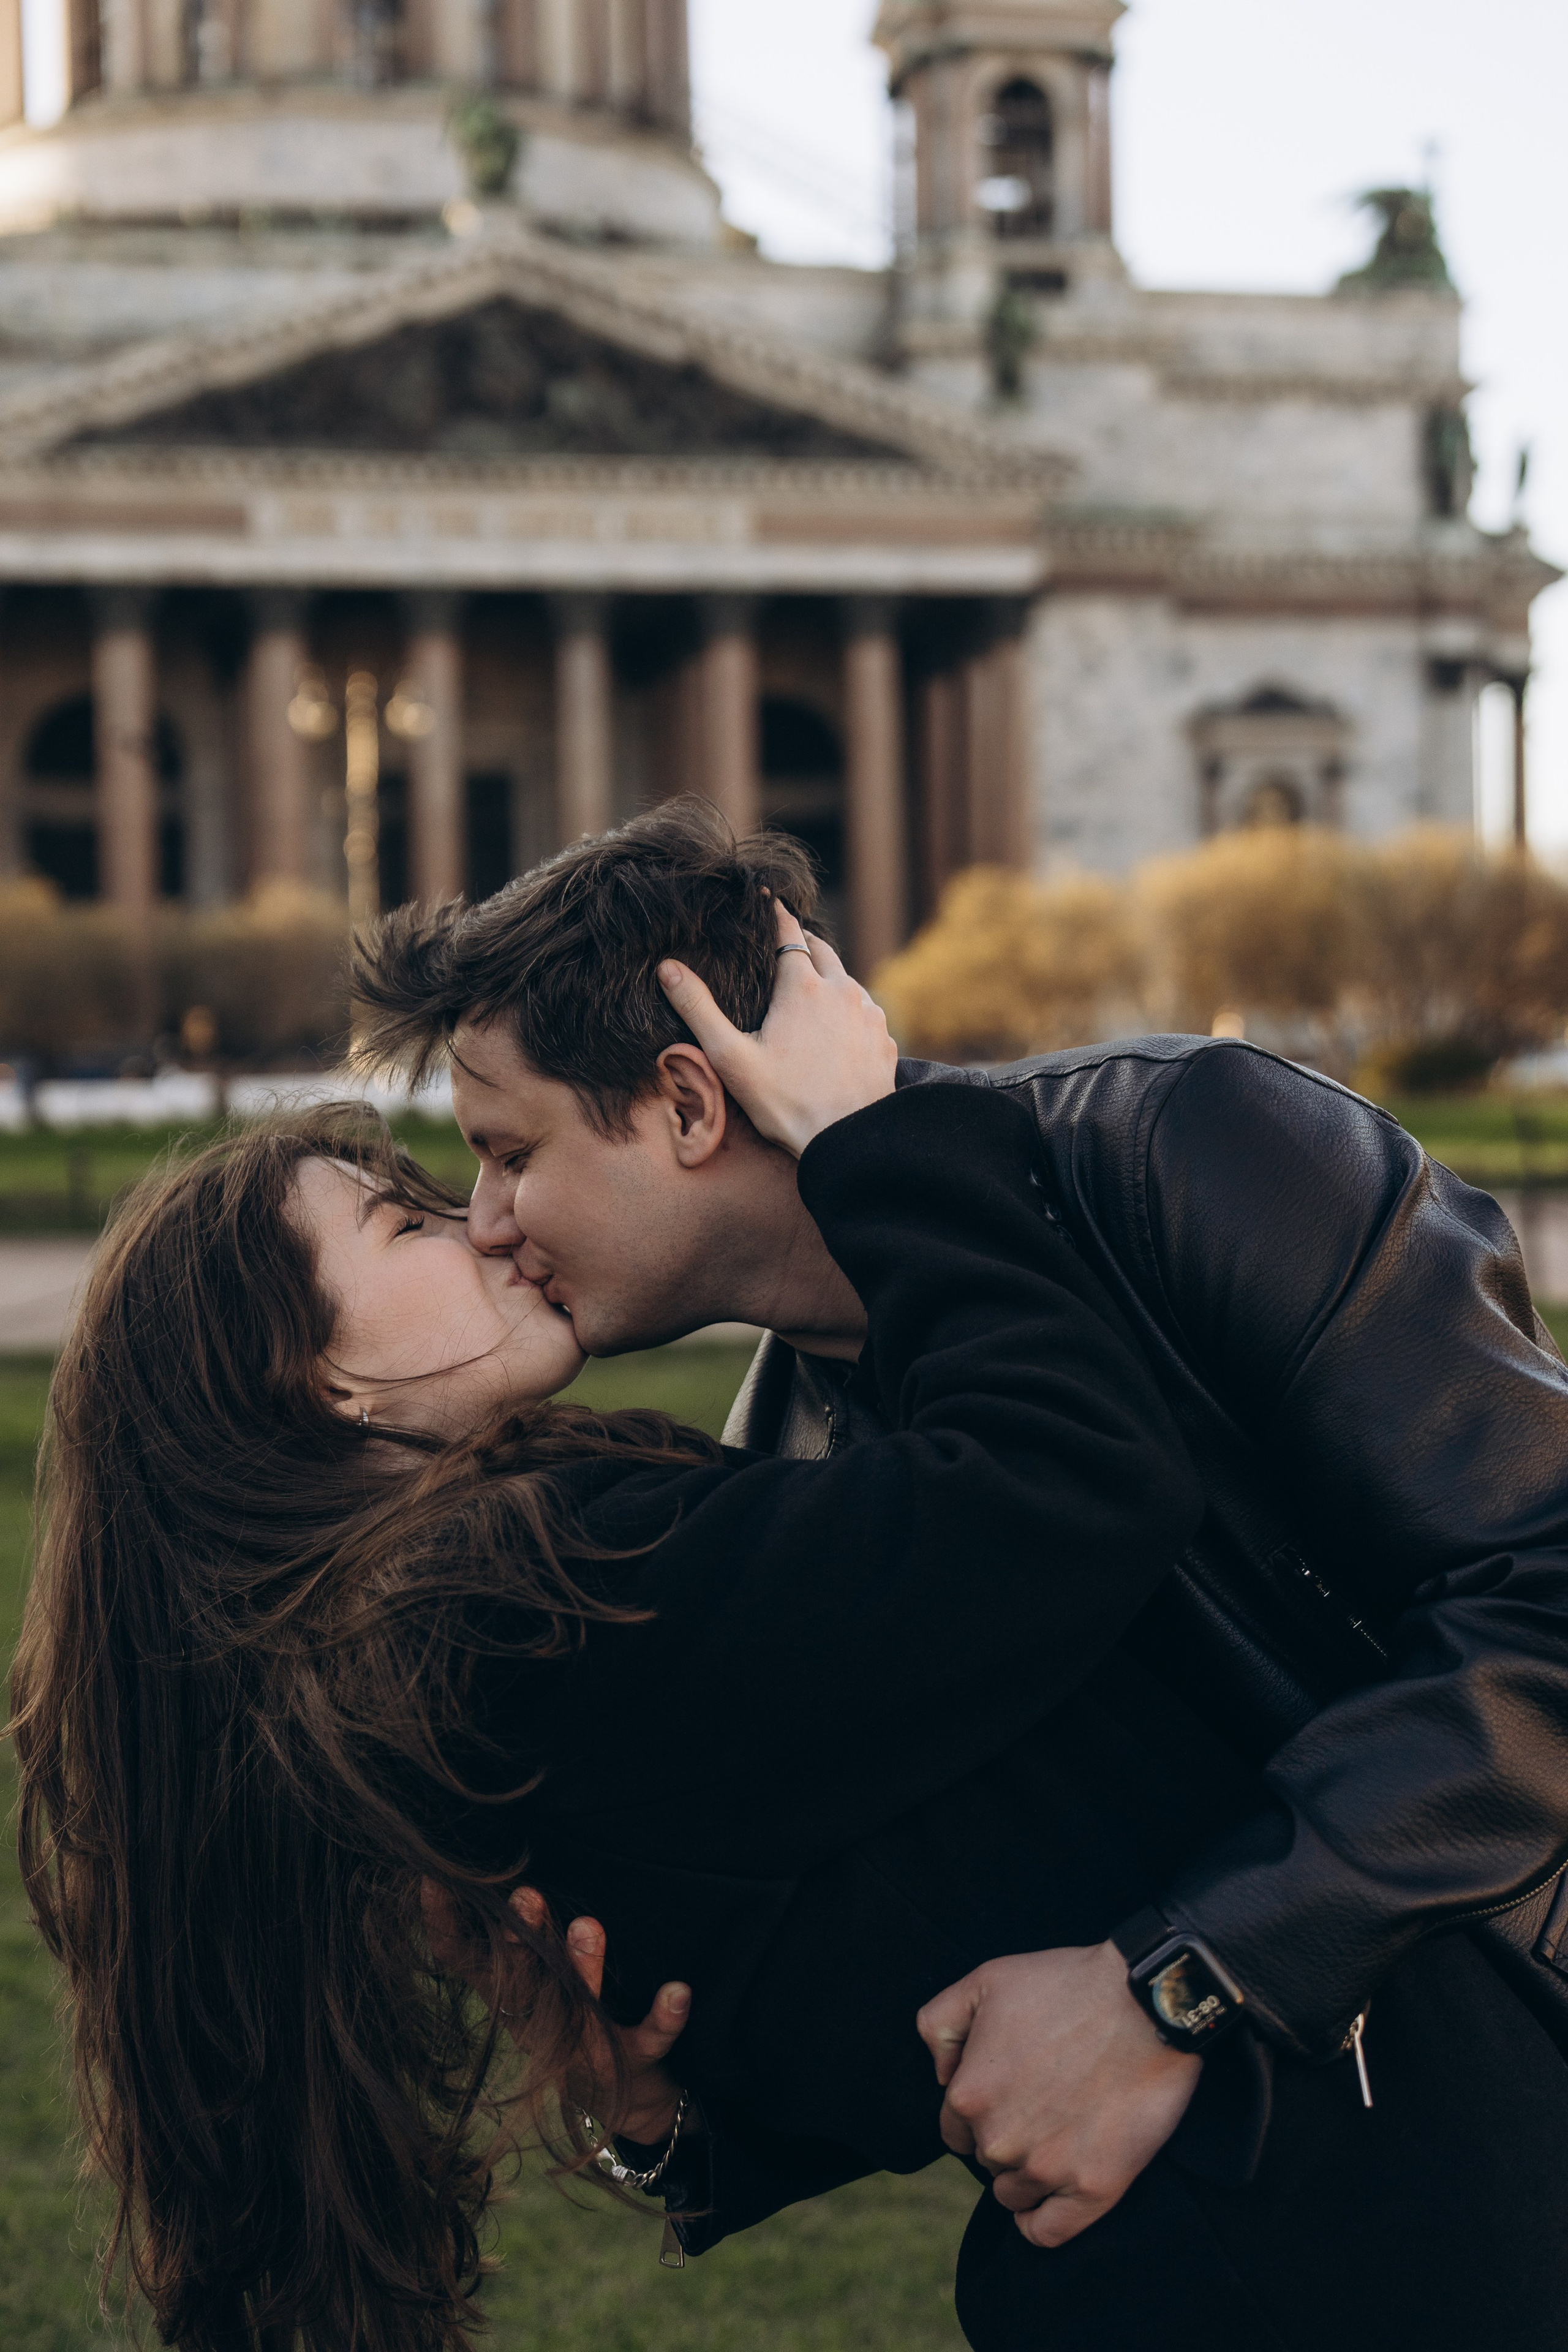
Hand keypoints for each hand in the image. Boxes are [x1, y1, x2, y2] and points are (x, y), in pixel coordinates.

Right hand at [421, 1881, 689, 2142]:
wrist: (624, 2101)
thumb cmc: (572, 2019)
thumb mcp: (533, 1980)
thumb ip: (516, 1936)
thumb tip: (497, 1866)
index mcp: (509, 1998)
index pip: (466, 1960)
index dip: (444, 1924)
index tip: (435, 1879)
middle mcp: (538, 2025)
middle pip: (521, 1981)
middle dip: (522, 1940)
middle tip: (527, 1896)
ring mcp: (584, 2049)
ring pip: (577, 2011)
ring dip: (583, 1970)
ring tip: (590, 1925)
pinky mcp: (631, 2065)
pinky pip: (649, 2042)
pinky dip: (664, 2019)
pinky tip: (679, 1992)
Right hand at [657, 900, 897, 1158]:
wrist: (847, 1141)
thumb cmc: (785, 1103)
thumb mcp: (731, 1057)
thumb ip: (698, 1009)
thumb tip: (667, 968)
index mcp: (802, 986)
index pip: (789, 932)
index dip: (775, 915)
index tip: (766, 901)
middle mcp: (842, 990)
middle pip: (823, 949)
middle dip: (804, 942)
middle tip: (785, 943)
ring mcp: (869, 1014)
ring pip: (847, 979)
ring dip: (828, 977)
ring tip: (808, 987)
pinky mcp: (884, 1039)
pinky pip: (865, 1010)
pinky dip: (849, 1008)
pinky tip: (836, 1027)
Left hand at [917, 1940, 1200, 2248]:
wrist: (1145, 2001)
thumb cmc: (1066, 1985)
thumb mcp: (985, 1980)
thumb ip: (939, 2024)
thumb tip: (941, 2074)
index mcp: (969, 2095)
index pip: (955, 2129)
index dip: (979, 2111)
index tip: (1009, 2093)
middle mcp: (1000, 2141)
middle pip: (986, 2159)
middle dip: (1006, 2136)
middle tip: (1042, 2102)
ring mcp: (1047, 2169)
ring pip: (1014, 2193)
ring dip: (1026, 2173)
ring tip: (1058, 2134)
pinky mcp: (1093, 2189)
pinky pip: (1046, 2232)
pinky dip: (1039, 2223)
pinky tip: (1046, 2201)